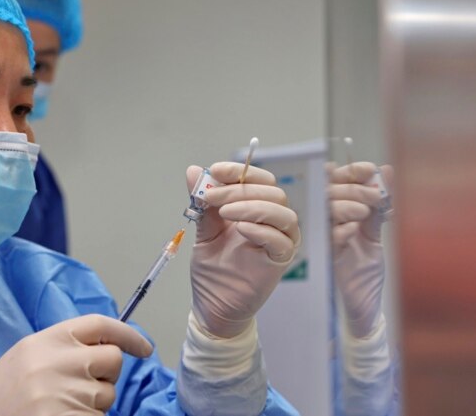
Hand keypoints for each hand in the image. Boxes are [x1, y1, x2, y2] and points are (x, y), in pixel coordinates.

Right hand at [0, 315, 152, 415]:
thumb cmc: (4, 395)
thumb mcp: (27, 356)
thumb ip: (64, 346)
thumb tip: (107, 344)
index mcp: (45, 341)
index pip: (99, 324)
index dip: (128, 334)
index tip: (144, 347)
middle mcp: (57, 363)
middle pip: (112, 358)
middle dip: (107, 374)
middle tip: (82, 387)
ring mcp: (66, 395)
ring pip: (108, 394)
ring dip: (94, 403)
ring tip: (61, 407)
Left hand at [186, 162, 300, 338]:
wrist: (214, 305)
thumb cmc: (213, 269)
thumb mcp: (205, 229)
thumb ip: (203, 202)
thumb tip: (193, 171)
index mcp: (256, 208)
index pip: (259, 179)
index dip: (239, 171)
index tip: (215, 171)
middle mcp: (272, 221)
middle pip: (271, 192)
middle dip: (239, 189)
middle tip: (212, 196)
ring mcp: (279, 240)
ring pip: (281, 212)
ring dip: (252, 206)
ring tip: (225, 212)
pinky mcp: (280, 260)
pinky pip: (281, 239)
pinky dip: (261, 229)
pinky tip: (241, 228)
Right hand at [329, 162, 392, 337]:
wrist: (365, 301)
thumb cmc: (367, 268)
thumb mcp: (376, 232)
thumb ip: (380, 204)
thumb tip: (386, 171)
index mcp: (342, 210)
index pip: (339, 180)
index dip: (352, 171)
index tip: (369, 170)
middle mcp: (330, 221)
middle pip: (331, 191)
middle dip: (356, 189)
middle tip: (376, 197)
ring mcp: (326, 237)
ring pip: (328, 209)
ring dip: (348, 206)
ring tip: (365, 214)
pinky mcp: (327, 254)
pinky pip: (329, 235)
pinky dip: (342, 229)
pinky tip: (354, 231)